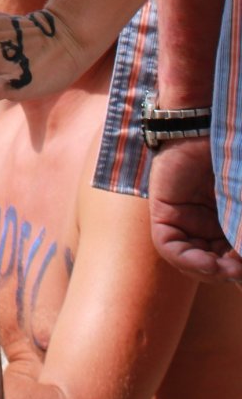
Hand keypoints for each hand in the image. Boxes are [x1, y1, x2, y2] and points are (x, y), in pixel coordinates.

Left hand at [148, 137, 241, 280]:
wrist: (207, 125)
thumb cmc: (233, 157)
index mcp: (229, 221)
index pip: (232, 258)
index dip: (240, 271)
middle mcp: (206, 224)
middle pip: (214, 264)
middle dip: (228, 273)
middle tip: (239, 272)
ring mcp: (184, 220)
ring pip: (193, 261)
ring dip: (210, 271)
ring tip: (226, 269)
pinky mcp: (164, 213)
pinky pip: (170, 247)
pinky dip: (188, 260)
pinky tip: (208, 263)